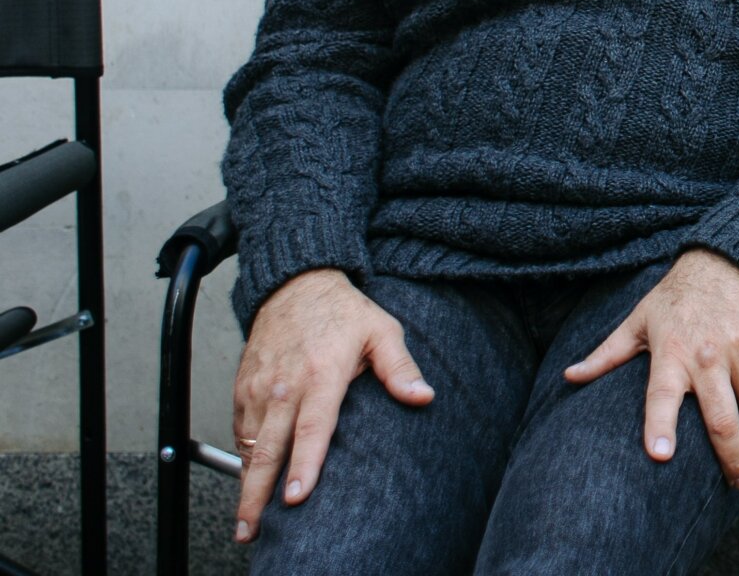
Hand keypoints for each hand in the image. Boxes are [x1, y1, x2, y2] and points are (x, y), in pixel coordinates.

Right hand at [231, 269, 432, 543]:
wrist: (297, 284)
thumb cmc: (343, 312)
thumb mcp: (382, 331)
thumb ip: (400, 368)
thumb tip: (423, 397)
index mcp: (322, 375)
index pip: (311, 428)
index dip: (304, 465)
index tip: (296, 497)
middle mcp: (285, 386)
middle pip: (268, 449)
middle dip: (257, 494)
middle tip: (250, 529)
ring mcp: (259, 388)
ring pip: (249, 445)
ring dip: (246, 483)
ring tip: (245, 520)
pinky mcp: (242, 388)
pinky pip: (239, 431)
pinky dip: (242, 458)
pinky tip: (249, 480)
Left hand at [565, 249, 738, 492]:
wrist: (725, 260)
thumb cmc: (676, 296)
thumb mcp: (638, 322)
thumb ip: (606, 354)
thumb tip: (569, 376)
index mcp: (671, 354)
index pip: (661, 396)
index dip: (659, 427)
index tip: (660, 456)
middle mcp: (707, 355)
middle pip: (721, 418)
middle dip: (732, 457)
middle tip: (738, 480)